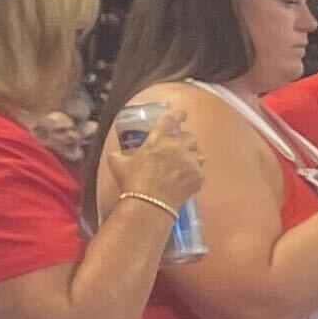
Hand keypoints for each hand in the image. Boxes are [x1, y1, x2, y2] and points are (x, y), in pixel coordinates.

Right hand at [106, 96, 205, 215]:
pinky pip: (201, 170)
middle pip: (190, 137)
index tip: (182, 114)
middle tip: (179, 150)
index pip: (170, 119)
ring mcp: (190, 161)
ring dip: (192, 156)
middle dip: (185, 141)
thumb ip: (119, 154)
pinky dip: (195, 173)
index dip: (178, 115)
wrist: (149, 203)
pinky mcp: (198, 176)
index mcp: (158, 138)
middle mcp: (177, 146)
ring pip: (198, 153)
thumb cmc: (132, 181)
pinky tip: (187, 179)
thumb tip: (117, 153)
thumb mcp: (118, 163)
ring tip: (185, 165)